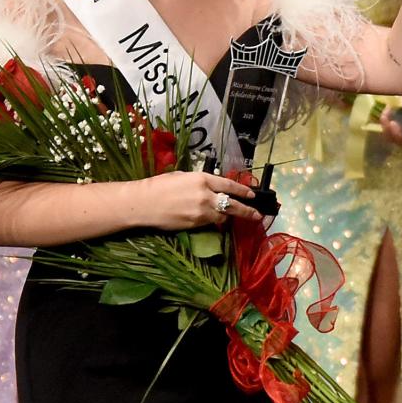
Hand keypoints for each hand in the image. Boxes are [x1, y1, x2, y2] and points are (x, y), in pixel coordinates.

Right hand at [137, 170, 262, 230]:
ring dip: (226, 216)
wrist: (144, 203)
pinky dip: (213, 222)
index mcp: (202, 179)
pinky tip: (211, 220)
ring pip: (222, 216)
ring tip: (227, 216)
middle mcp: (206, 195)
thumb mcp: (182, 177)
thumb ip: (200, 182)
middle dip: (247, 211)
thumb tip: (211, 187)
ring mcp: (201, 212)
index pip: (229, 185)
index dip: (243, 190)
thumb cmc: (159, 186)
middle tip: (258, 215)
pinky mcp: (195, 224)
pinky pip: (210, 224)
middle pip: (233, 205)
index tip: (252, 195)